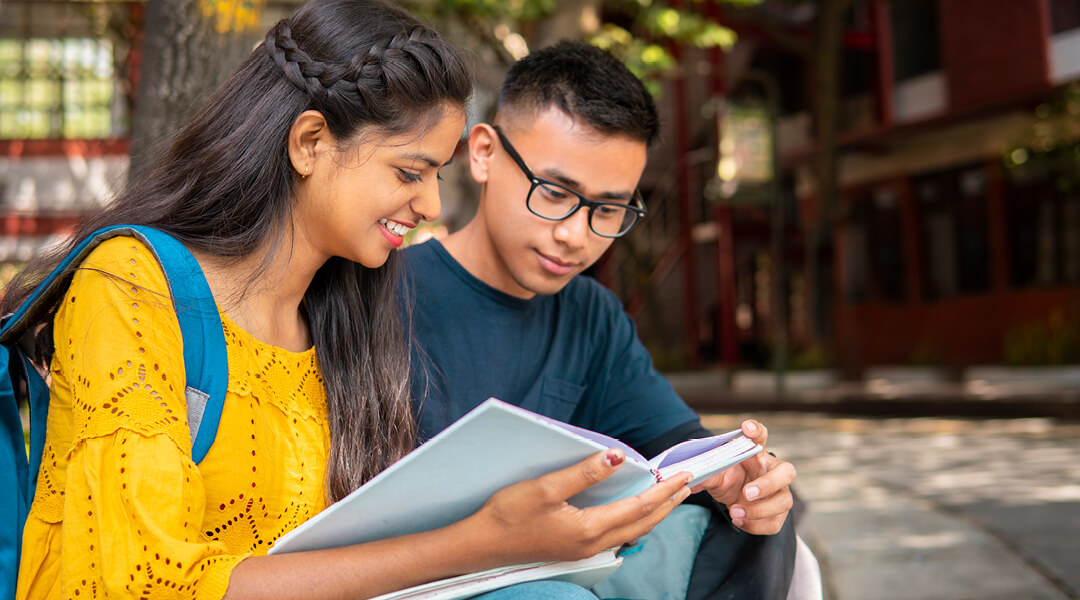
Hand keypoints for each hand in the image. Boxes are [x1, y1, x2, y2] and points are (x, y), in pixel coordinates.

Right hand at [469, 449, 692, 563]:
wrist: (482, 545)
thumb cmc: (508, 515)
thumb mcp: (545, 487)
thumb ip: (584, 472)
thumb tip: (618, 458)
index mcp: (588, 528)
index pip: (638, 508)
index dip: (663, 491)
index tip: (683, 475)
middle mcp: (592, 544)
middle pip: (642, 524)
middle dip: (667, 504)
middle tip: (686, 485)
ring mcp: (584, 550)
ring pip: (632, 533)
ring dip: (653, 514)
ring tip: (668, 497)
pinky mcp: (574, 549)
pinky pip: (617, 537)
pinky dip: (634, 522)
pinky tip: (633, 514)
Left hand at [691, 419, 795, 534]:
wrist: (731, 500)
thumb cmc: (727, 479)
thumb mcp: (715, 474)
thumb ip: (706, 473)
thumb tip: (690, 476)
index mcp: (757, 454)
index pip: (762, 436)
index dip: (757, 430)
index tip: (746, 428)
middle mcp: (773, 471)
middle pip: (787, 472)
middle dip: (768, 484)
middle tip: (746, 492)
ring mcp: (779, 493)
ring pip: (784, 502)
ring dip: (758, 510)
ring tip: (734, 511)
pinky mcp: (777, 514)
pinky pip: (775, 523)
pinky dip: (755, 525)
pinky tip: (739, 520)